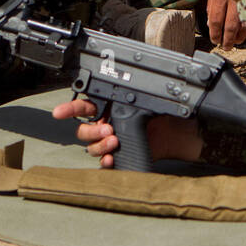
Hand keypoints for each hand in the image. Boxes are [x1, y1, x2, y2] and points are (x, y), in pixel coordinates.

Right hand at [53, 97, 201, 167]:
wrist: (186, 134)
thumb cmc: (171, 112)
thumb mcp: (153, 98)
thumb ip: (136, 92)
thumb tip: (126, 80)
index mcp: (112, 106)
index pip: (86, 106)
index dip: (70, 109)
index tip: (59, 113)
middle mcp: (110, 124)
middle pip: (85, 130)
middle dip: (91, 130)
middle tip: (107, 128)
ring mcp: (114, 143)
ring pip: (92, 147)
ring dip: (99, 145)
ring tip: (114, 141)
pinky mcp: (122, 158)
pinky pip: (105, 164)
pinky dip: (105, 163)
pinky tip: (111, 160)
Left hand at [207, 0, 245, 48]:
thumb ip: (212, 3)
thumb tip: (209, 21)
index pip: (215, 19)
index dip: (214, 33)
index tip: (215, 40)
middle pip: (230, 25)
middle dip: (227, 40)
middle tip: (226, 46)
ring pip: (245, 25)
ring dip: (240, 36)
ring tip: (237, 41)